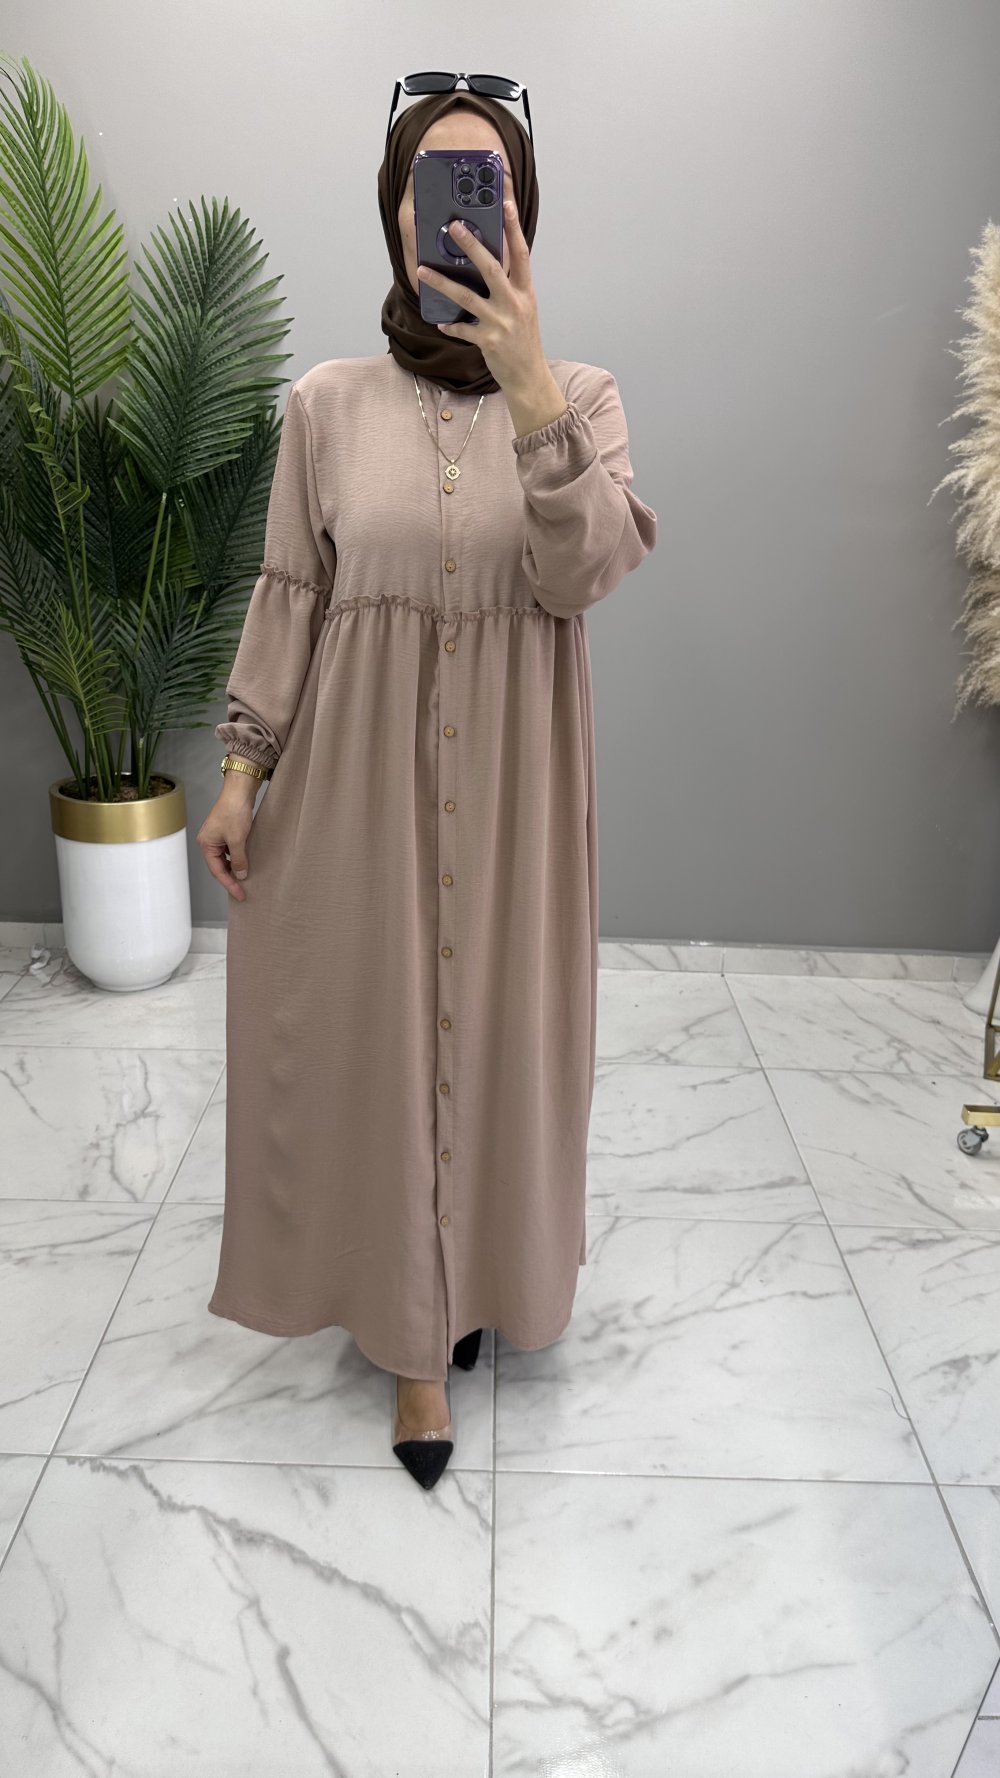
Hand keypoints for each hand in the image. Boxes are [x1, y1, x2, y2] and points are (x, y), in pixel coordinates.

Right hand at [196, 782, 258, 900]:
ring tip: (245, 879)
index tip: (240, 894)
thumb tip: (241, 875)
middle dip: (230, 878)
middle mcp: (208, 841)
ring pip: (225, 859)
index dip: (229, 884)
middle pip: (219, 866)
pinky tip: (245, 862)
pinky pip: (230, 851)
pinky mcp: (225, 832)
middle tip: (243, 891)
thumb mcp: (238, 840)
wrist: (239, 790)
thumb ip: (239, 860)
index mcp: (206, 844)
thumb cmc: (234, 811)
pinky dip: (237, 858)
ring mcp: (217, 836)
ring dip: (234, 868)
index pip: (217, 871)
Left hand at [416, 197, 546, 391]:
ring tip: (423, 271)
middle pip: (491, 268)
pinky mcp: (488, 341)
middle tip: (454, 227)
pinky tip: (440, 321)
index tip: (506, 204)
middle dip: (471, 246)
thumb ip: (510, 287)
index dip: (514, 228)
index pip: (521, 253)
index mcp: (525, 291)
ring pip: (467, 297)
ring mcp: (501, 322)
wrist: (529, 377)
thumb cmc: (524, 341)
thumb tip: (488, 264)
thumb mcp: (524, 309)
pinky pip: (462, 329)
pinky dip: (450, 325)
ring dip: (442, 283)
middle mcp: (514, 304)